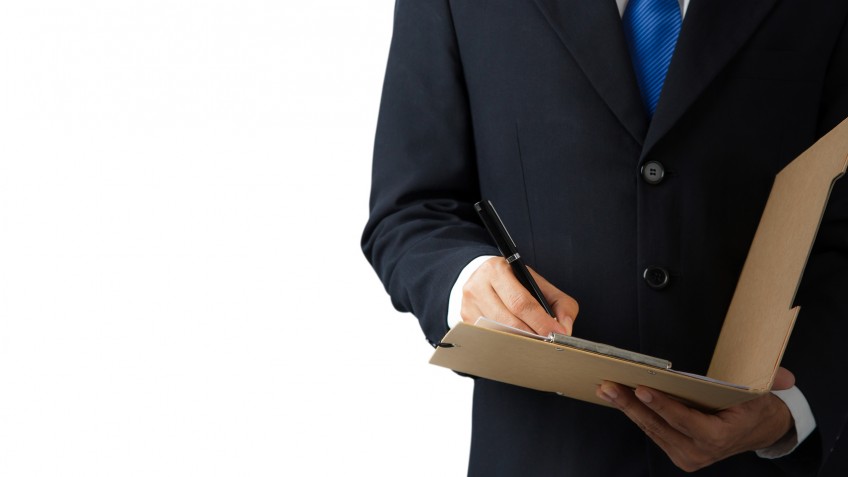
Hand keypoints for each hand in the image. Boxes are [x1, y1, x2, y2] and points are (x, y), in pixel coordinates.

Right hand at [460, 256, 578, 335]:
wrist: (481, 276)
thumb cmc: (513, 282)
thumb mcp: (537, 283)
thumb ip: (559, 302)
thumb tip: (564, 328)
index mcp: (497, 271)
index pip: (521, 302)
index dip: (541, 321)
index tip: (557, 334)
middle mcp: (478, 286)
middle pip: (509, 321)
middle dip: (533, 335)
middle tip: (549, 344)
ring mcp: (468, 305)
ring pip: (499, 333)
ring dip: (520, 343)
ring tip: (536, 345)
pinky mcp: (465, 321)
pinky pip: (490, 339)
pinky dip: (507, 345)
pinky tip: (518, 346)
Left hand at [596, 367, 795, 471]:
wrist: (759, 431)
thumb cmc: (755, 406)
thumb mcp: (763, 393)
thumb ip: (772, 382)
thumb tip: (785, 376)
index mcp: (719, 437)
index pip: (685, 421)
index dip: (663, 405)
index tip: (642, 389)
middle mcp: (699, 451)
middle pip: (659, 425)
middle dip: (631, 405)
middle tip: (609, 386)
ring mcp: (687, 455)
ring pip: (651, 429)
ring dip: (626, 409)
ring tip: (606, 389)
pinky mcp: (677, 453)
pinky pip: (653, 432)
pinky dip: (635, 415)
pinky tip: (618, 399)